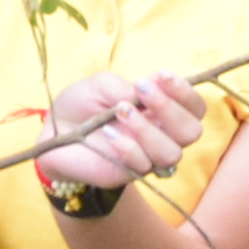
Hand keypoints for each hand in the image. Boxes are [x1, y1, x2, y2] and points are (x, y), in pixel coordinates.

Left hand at [34, 68, 205, 192]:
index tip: (162, 75)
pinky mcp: (130, 174)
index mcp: (161, 110)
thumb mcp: (101, 84)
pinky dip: (127, 146)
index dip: (185, 92)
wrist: (54, 130)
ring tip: (121, 111)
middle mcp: (162, 135)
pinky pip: (142, 165)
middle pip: (191, 131)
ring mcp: (148, 157)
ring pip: (172, 152)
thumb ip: (126, 86)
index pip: (194, 107)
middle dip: (170, 108)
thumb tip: (154, 85)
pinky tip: (108, 133)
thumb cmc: (83, 103)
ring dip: (148, 129)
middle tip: (141, 90)